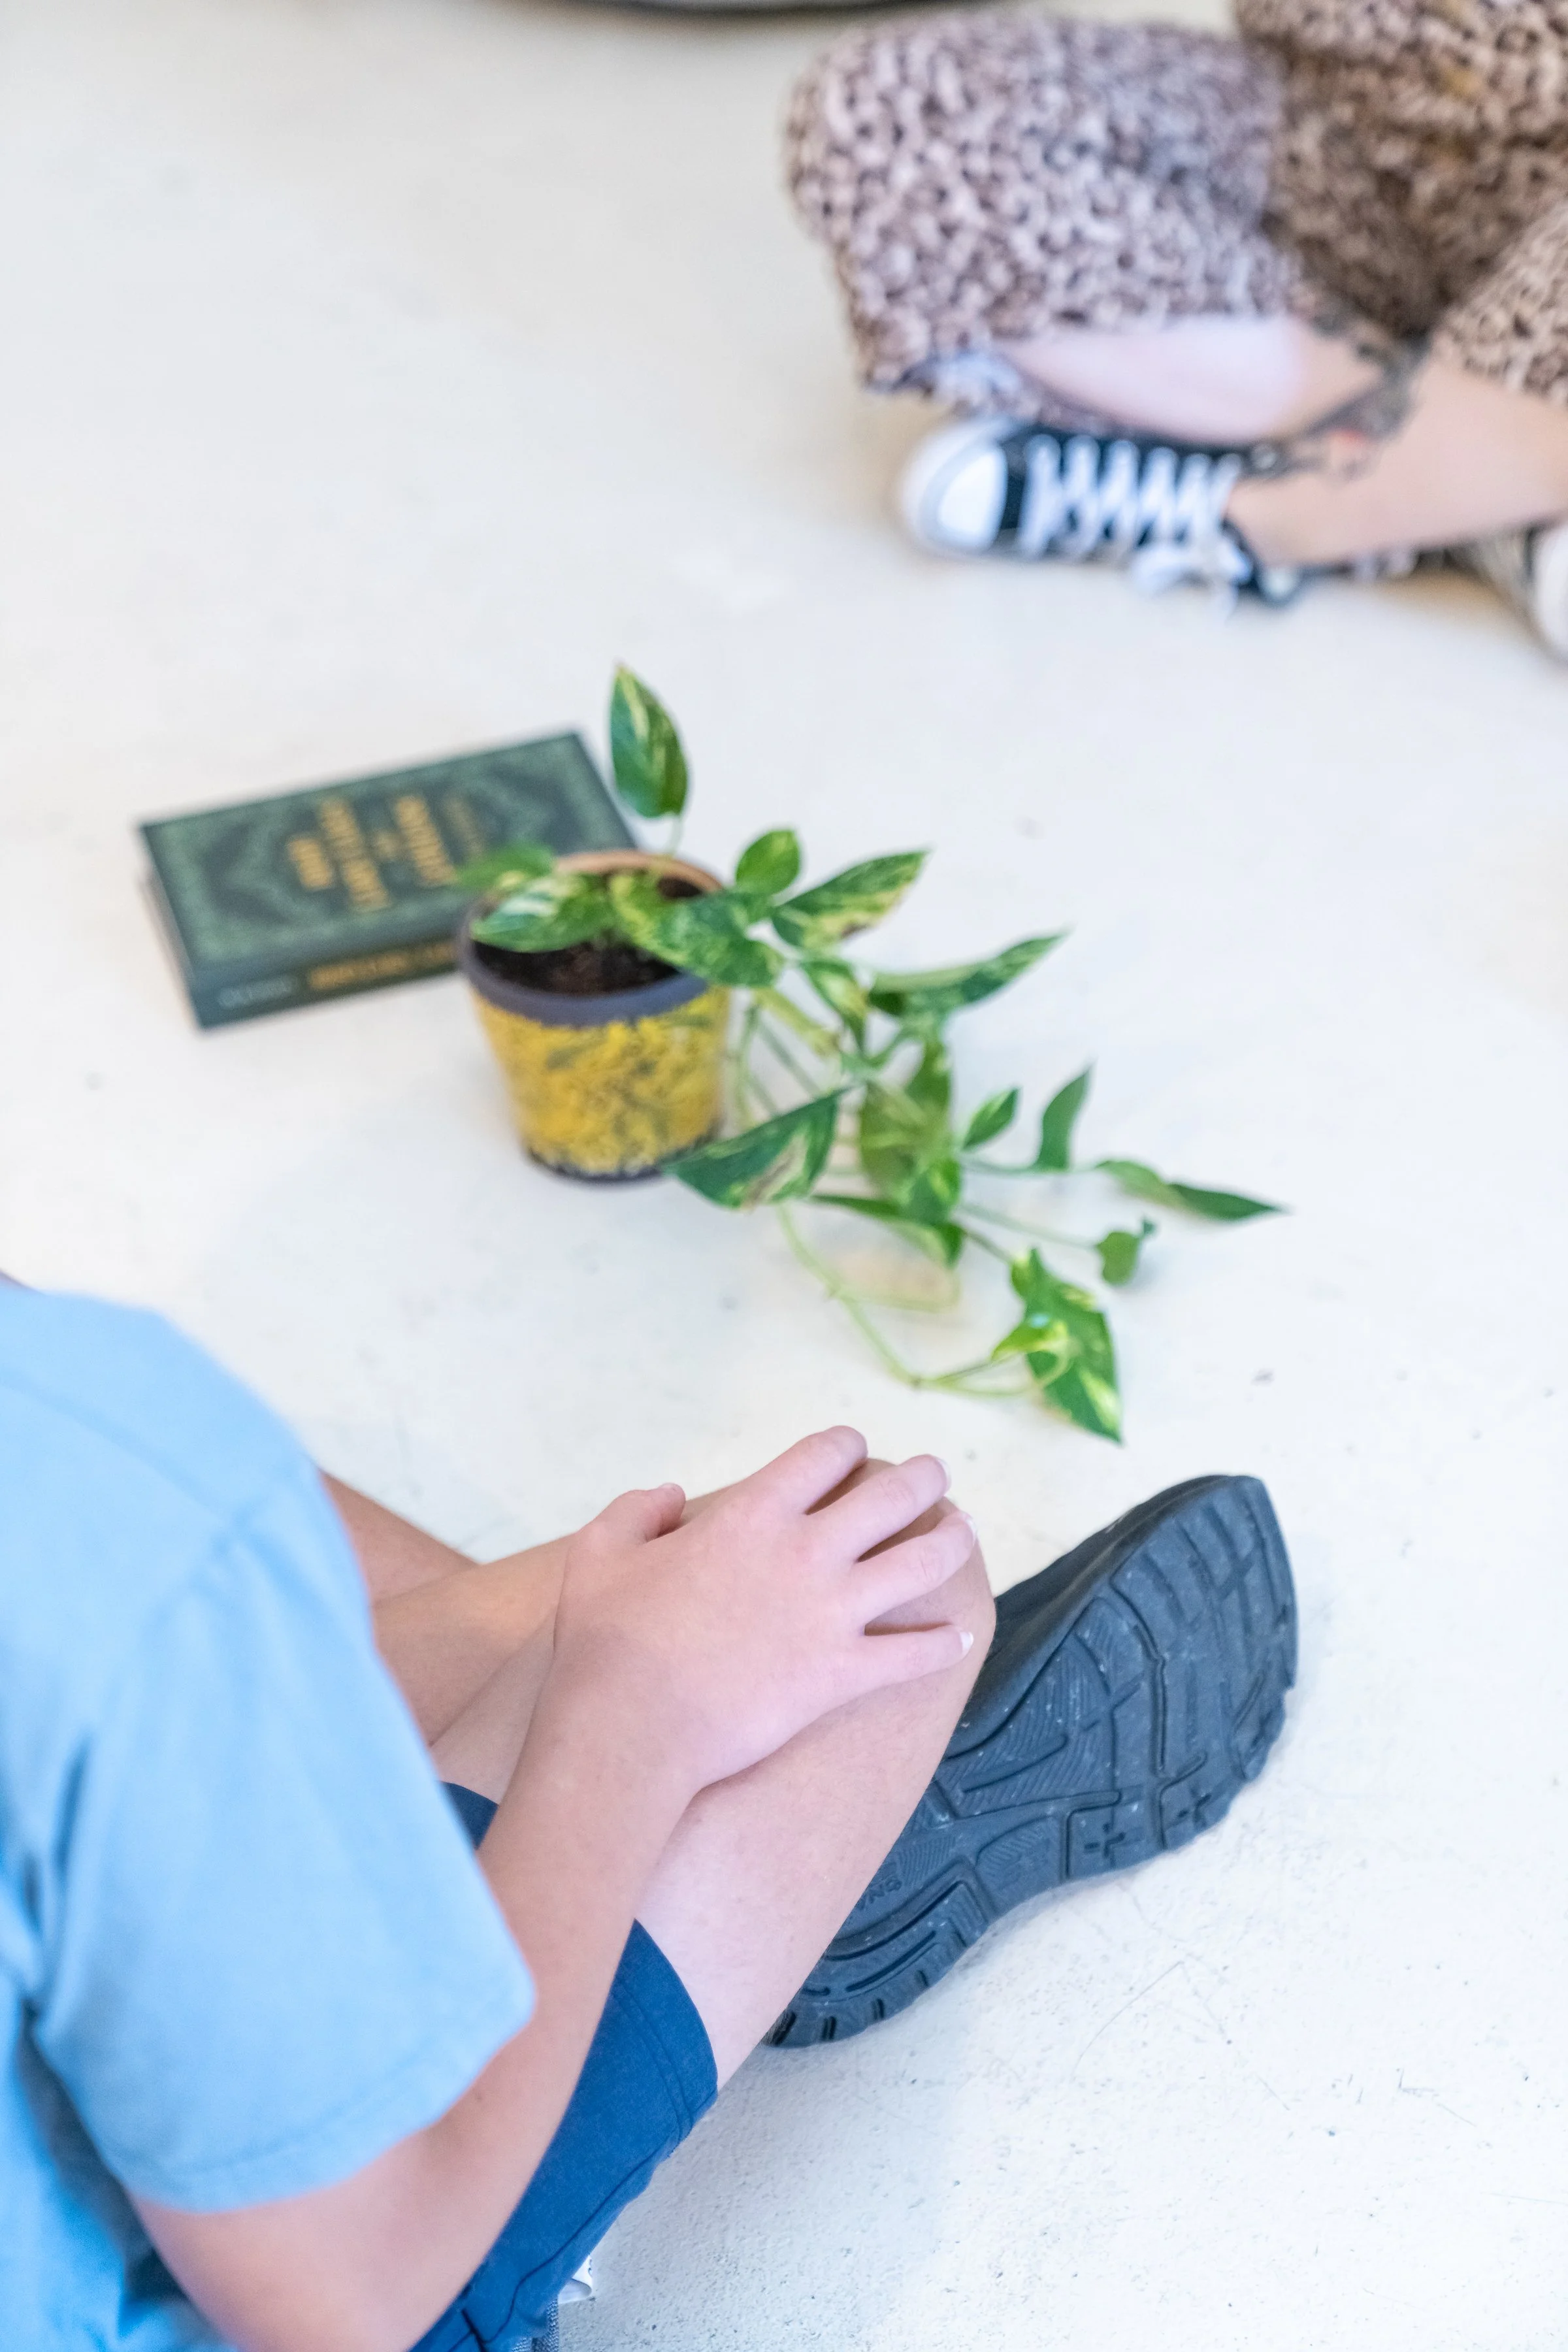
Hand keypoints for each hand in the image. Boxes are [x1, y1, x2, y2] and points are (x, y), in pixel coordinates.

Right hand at [546, 1427, 976, 1795]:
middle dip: (922, 1480)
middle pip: (891, 1499)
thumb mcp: (598, 1554)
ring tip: (964, 1530)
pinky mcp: (843, 1675)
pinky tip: (962, 1635)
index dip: (845, 1446)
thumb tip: (671, 1495)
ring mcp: (832, 1615)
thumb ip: (636, 1511)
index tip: (855, 1450)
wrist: (630, 1732)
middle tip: (937, 1474)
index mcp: (752, 1515)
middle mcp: (805, 1553)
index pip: (822, 1456)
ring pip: (920, 1564)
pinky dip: (944, 1643)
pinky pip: (914, 1654)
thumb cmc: (605, 1643)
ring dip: (951, 1541)